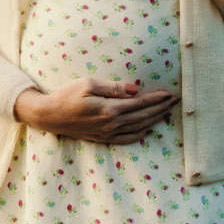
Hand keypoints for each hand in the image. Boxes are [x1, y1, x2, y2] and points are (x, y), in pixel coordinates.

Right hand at [14, 75, 176, 144]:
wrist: (49, 115)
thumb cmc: (67, 95)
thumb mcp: (89, 84)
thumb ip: (114, 87)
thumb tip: (135, 89)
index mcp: (110, 109)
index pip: (140, 103)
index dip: (156, 98)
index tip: (169, 93)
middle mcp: (111, 124)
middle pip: (143, 116)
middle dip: (160, 108)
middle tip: (174, 102)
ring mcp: (108, 133)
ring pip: (138, 128)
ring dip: (154, 120)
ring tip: (166, 112)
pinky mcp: (103, 138)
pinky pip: (127, 138)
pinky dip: (140, 133)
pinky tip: (147, 128)